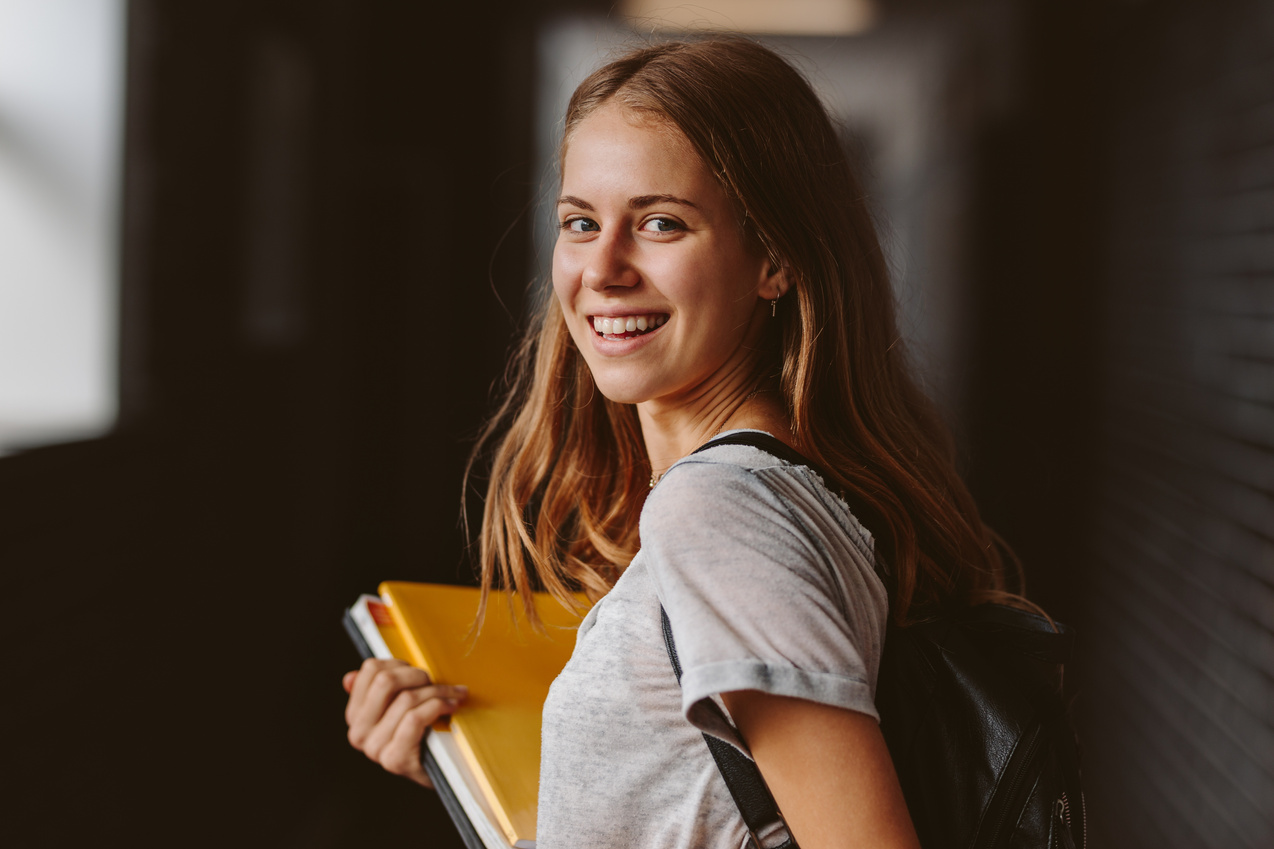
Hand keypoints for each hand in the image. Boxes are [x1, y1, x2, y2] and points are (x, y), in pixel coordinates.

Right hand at [343, 658, 467, 787]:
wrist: (442, 772)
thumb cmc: (422, 734)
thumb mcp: (397, 710)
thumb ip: (376, 692)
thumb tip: (350, 678)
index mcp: (355, 715)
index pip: (371, 670)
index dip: (400, 664)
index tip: (418, 672)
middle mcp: (359, 732)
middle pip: (386, 681)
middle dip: (417, 675)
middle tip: (436, 682)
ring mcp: (375, 748)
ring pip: (406, 698)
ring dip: (437, 691)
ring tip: (452, 694)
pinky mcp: (395, 759)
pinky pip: (415, 718)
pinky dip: (438, 706)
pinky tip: (450, 706)